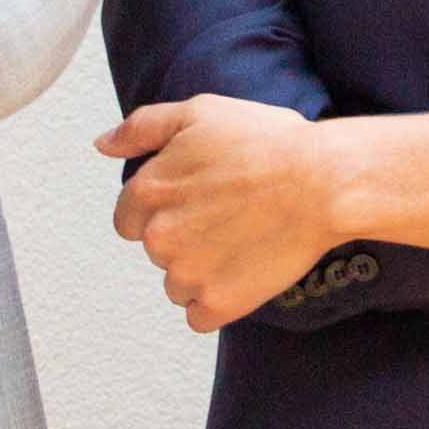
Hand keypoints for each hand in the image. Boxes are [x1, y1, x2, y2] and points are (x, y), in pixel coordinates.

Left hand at [97, 95, 343, 330]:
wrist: (324, 184)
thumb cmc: (271, 144)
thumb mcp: (200, 112)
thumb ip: (143, 127)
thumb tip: (104, 144)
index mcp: (148, 190)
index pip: (128, 218)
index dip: (163, 209)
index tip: (197, 203)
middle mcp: (157, 236)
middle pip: (157, 251)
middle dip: (187, 238)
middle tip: (231, 216)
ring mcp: (186, 274)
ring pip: (178, 285)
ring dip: (203, 272)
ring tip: (244, 242)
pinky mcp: (217, 304)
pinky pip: (200, 316)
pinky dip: (220, 302)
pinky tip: (246, 272)